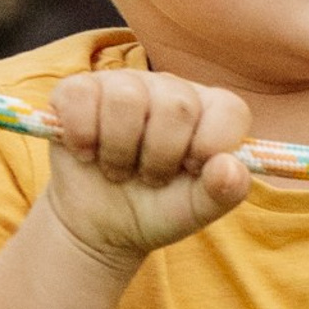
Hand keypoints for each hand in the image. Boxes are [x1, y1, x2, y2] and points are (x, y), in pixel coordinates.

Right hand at [44, 71, 251, 270]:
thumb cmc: (156, 208)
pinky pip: (81, 97)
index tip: (190, 170)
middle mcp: (169, 88)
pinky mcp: (78, 89)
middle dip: (161, 157)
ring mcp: (123, 83)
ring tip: (119, 169)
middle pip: (176, 105)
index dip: (210, 146)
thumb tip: (229, 166)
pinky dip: (83, 138)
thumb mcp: (197, 210)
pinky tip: (88, 154)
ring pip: (126, 99)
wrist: (100, 224)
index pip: (229, 109)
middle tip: (150, 177)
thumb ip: (226, 191)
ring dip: (120, 151)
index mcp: (209, 111)